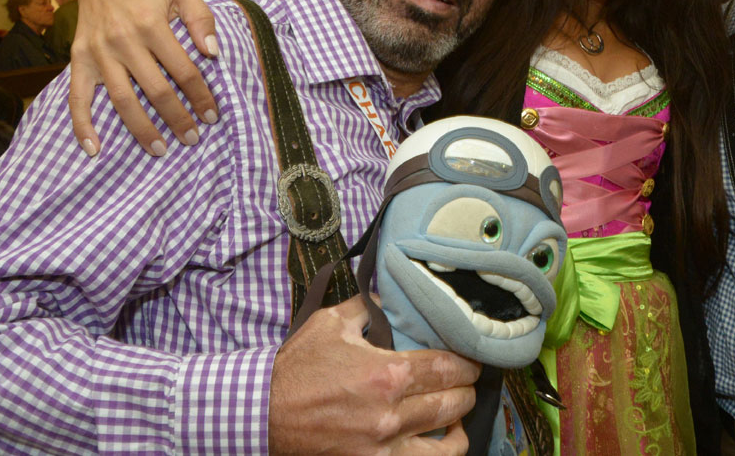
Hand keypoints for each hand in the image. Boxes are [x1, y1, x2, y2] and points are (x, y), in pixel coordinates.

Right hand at [68, 0, 219, 156]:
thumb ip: (201, 18)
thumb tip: (212, 53)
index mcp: (151, 24)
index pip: (183, 70)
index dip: (200, 96)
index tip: (212, 116)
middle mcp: (123, 41)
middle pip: (155, 91)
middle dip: (177, 118)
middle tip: (192, 138)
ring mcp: (98, 53)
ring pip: (122, 100)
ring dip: (141, 129)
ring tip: (159, 149)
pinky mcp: (78, 60)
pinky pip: (77, 98)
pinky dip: (82, 125)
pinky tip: (94, 149)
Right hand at [268, 297, 478, 454]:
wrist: (262, 413)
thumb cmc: (296, 369)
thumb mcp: (330, 323)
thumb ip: (367, 305)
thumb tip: (390, 294)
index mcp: (385, 374)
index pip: (446, 368)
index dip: (467, 363)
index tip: (471, 359)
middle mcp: (390, 414)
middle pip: (453, 403)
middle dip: (467, 389)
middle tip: (467, 381)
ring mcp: (382, 448)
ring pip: (447, 445)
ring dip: (458, 426)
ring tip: (457, 414)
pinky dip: (437, 454)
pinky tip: (438, 441)